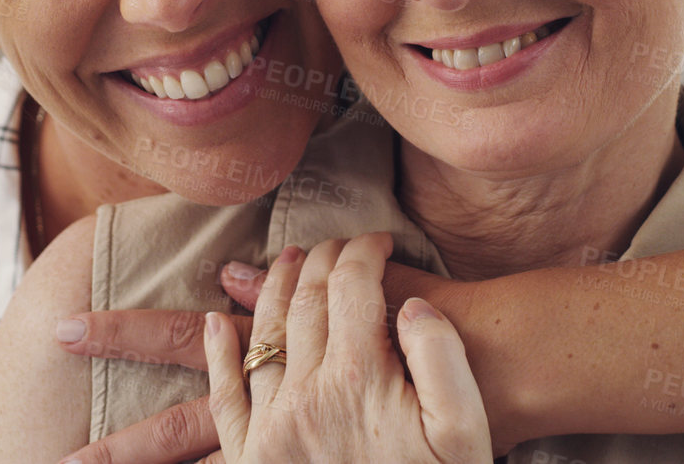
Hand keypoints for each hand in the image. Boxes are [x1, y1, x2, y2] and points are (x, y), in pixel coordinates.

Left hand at [206, 234, 491, 463]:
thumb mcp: (467, 429)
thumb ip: (442, 356)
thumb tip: (408, 305)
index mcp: (360, 379)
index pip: (353, 286)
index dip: (365, 252)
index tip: (379, 241)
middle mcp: (307, 397)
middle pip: (307, 303)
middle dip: (323, 261)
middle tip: (339, 245)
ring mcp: (272, 429)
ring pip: (263, 337)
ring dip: (276, 291)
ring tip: (292, 261)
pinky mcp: (252, 459)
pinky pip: (223, 397)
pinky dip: (217, 356)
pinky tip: (217, 323)